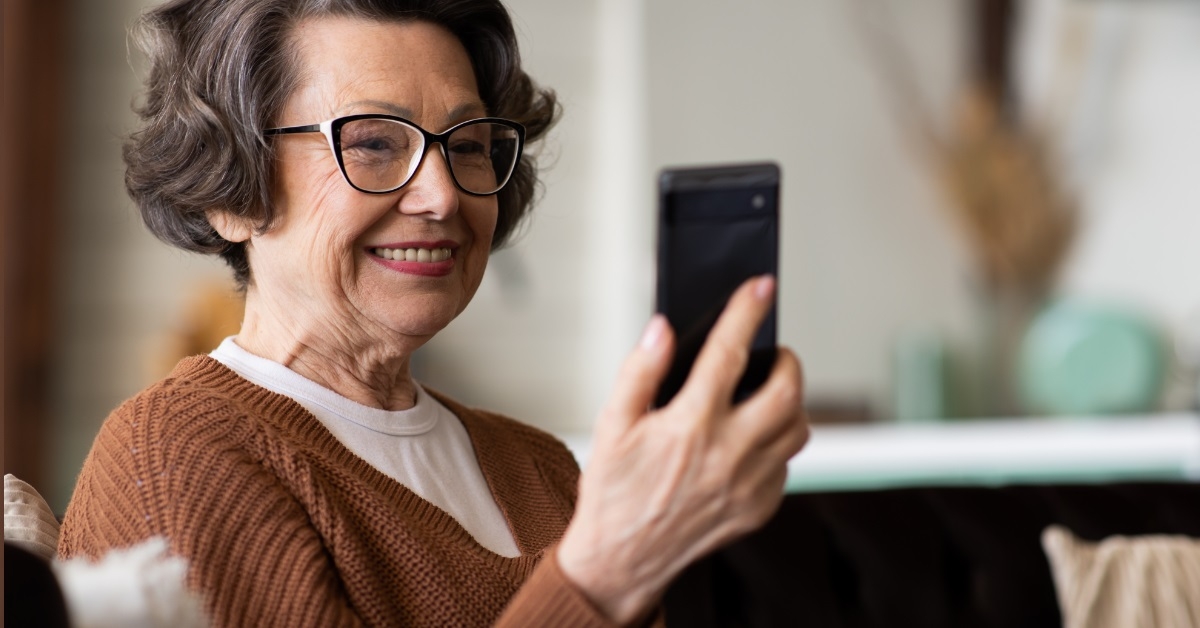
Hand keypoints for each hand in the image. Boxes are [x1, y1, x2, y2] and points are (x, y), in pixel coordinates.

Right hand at [557, 276, 809, 623]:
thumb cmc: (612, 488)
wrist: (621, 559)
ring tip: (765, 394)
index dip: (747, 312)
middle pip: (787, 392)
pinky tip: (749, 440)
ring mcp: (749, 485)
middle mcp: (728, 455)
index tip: (761, 286)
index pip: (729, 353)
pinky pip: (785, 465)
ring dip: (789, 403)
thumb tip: (662, 329)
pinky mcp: (759, 509)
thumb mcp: (611, 424)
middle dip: (787, 362)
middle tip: (772, 354)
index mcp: (690, 426)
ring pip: (798, 429)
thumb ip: (640, 371)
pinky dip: (776, 443)